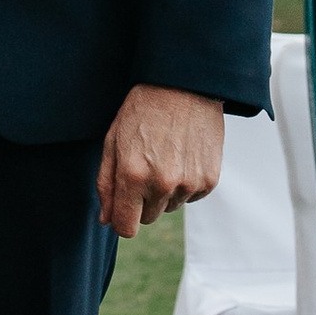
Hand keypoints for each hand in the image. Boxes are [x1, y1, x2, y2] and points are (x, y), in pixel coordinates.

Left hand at [98, 84, 223, 238]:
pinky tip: (182, 156)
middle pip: (148, 218)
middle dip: (142, 201)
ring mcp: (189, 184)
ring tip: (165, 156)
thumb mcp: (113, 141)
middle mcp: (162, 184)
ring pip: (170, 207)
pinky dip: (185, 184)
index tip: (123, 208)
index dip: (122, 220)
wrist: (184, 86)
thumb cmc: (143, 110)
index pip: (126, 228)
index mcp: (133, 176)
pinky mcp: (209, 180)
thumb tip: (106, 220)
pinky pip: (191, 197)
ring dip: (165, 191)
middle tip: (145, 167)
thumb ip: (106, 184)